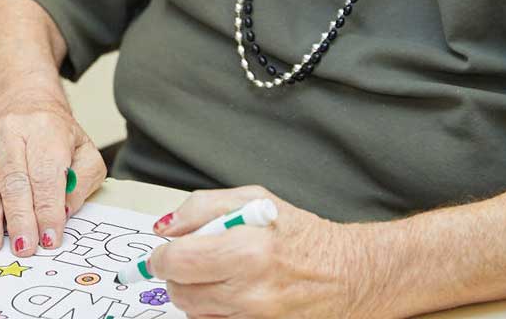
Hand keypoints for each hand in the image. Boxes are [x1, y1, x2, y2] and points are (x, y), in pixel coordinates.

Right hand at [0, 99, 105, 255]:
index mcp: (47, 129)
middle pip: (14, 181)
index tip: (50, 237)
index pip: (46, 173)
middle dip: (19, 219)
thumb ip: (82, 181)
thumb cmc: (57, 135)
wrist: (26, 106)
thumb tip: (65, 211)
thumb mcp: (85, 151)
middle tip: (24, 247)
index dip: (48, 209)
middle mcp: (14, 133)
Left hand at [150, 186, 387, 318]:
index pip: (178, 260)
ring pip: (191, 310)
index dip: (161, 254)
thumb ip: (204, 206)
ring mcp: (252, 318)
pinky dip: (209, 307)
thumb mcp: (256, 200)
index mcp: (248, 249)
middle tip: (190, 256)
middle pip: (179, 290)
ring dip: (192, 289)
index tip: (163, 249)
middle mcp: (249, 290)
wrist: (343, 274)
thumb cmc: (301, 233)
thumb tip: (166, 226)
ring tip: (215, 270)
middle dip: (175, 272)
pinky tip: (228, 290)